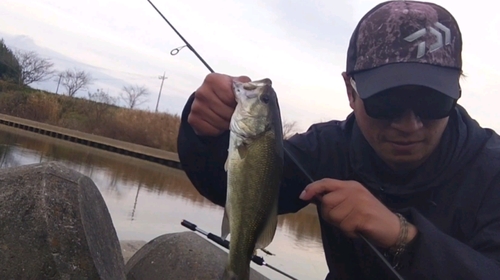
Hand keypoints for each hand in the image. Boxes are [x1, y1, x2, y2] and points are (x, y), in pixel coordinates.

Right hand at [188, 73, 250, 136]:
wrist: (209, 102)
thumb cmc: (226, 93)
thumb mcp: (237, 85)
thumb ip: (245, 85)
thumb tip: (256, 90)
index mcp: (213, 80)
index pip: (230, 96)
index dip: (238, 104)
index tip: (240, 105)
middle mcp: (201, 92)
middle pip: (225, 111)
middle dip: (234, 116)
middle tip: (236, 115)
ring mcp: (196, 106)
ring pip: (219, 122)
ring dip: (227, 124)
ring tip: (228, 119)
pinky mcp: (193, 119)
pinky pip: (212, 130)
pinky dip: (218, 130)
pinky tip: (219, 123)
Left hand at [299, 178, 417, 247]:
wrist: (394, 228)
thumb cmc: (369, 216)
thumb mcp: (353, 202)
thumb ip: (336, 198)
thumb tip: (314, 198)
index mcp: (351, 185)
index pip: (327, 182)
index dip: (313, 188)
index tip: (303, 195)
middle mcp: (354, 191)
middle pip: (327, 202)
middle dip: (330, 215)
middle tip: (344, 220)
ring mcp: (360, 203)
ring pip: (334, 216)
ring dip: (341, 225)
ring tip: (353, 224)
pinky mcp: (364, 216)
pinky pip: (345, 226)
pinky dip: (349, 232)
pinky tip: (359, 229)